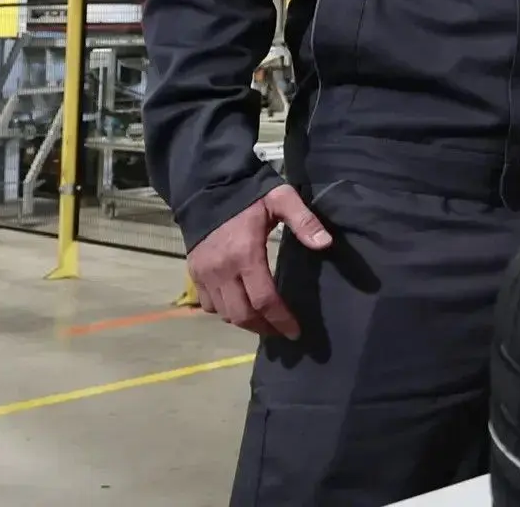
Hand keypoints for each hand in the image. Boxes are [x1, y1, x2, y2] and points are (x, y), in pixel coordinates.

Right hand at [185, 185, 331, 338]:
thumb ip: (304, 221)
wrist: (207, 186)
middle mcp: (221, 271)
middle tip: (282, 331)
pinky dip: (224, 312)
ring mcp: (204, 275)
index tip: (295, 332)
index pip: (264, 300)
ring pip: (223, 314)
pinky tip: (240, 307)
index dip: (280, 319)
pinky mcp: (193, 274)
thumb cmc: (249, 196)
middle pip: (242, 315)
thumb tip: (326, 243)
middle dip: (263, 328)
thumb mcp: (282, 200)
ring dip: (245, 322)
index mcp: (245, 255)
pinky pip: (208, 305)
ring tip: (265, 322)